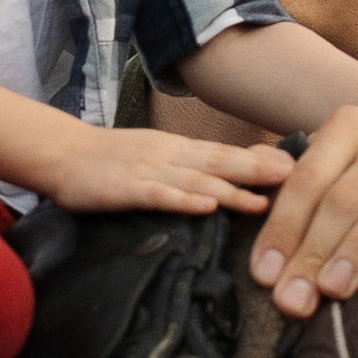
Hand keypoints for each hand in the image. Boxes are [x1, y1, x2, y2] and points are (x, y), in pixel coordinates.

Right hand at [41, 122, 294, 217]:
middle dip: (259, 170)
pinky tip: (207, 207)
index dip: (260, 158)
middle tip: (297, 177)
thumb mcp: (153, 156)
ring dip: (232, 189)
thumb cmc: (107, 161)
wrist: (60, 154)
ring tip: (263, 200)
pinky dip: (184, 201)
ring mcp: (148, 171)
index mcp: (177, 149)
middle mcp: (169, 155)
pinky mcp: (126, 189)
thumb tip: (224, 181)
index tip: (298, 164)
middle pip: (220, 162)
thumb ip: (186, 167)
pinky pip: (159, 196)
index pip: (224, 153)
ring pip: (197, 180)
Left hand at [247, 107, 357, 318]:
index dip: (283, 229)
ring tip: (334, 289)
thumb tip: (249, 203)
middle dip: (315, 250)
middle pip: (345, 194)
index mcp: (346, 127)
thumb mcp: (325, 185)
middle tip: (294, 297)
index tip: (266, 276)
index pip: (307, 180)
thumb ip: (287, 193)